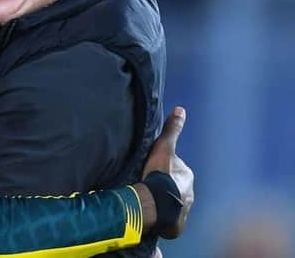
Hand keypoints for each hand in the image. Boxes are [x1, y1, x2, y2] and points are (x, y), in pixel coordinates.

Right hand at [143, 106, 193, 238]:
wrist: (156, 202)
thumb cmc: (160, 173)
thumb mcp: (163, 147)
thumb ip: (172, 129)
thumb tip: (180, 109)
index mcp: (186, 175)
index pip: (174, 170)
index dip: (162, 170)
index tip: (150, 172)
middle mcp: (189, 193)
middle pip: (173, 188)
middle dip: (163, 188)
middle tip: (146, 187)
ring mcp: (183, 210)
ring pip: (171, 204)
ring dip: (162, 204)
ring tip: (147, 202)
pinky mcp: (176, 226)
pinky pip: (168, 221)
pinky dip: (161, 219)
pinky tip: (151, 216)